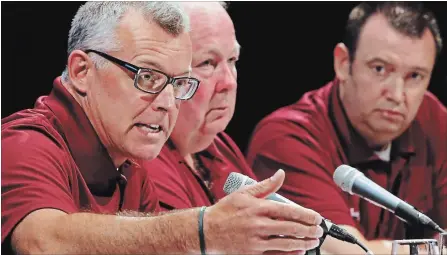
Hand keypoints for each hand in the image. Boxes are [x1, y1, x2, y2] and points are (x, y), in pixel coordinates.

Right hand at [204, 169, 323, 254]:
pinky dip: (290, 253)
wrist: (206, 231)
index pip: (288, 211)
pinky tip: (299, 251)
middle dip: (309, 230)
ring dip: (303, 242)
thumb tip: (281, 174)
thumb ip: (265, 185)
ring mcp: (256, 241)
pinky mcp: (252, 253)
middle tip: (319, 230)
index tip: (316, 217)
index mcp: (258, 208)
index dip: (305, 215)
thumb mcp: (243, 193)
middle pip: (291, 228)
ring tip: (313, 241)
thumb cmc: (225, 211)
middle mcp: (258, 224)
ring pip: (286, 243)